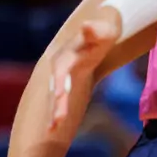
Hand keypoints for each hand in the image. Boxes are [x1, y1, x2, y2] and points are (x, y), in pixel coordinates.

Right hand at [49, 6, 121, 130]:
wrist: (99, 32)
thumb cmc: (105, 31)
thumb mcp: (103, 30)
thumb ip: (96, 30)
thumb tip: (87, 26)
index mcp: (67, 55)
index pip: (62, 71)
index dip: (60, 83)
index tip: (60, 95)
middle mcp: (60, 67)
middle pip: (57, 88)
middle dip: (56, 104)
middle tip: (56, 121)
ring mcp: (63, 76)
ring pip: (56, 97)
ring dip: (54, 112)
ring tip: (52, 130)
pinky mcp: (68, 83)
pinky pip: (61, 100)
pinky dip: (57, 113)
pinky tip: (53, 130)